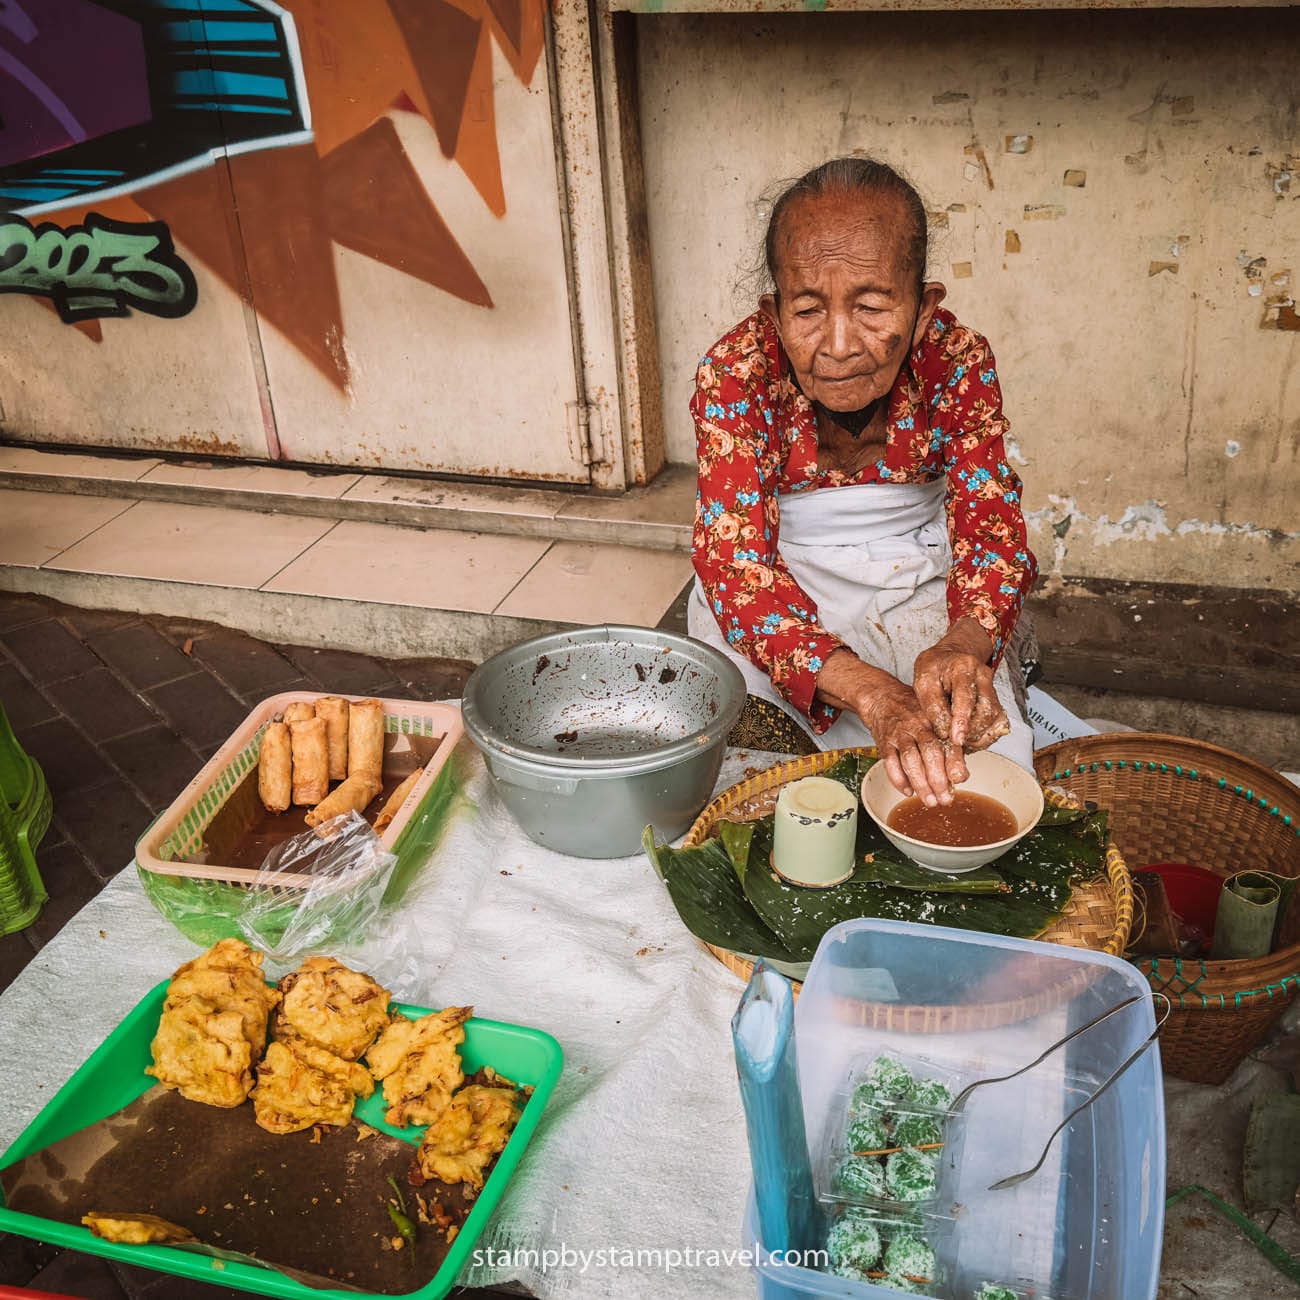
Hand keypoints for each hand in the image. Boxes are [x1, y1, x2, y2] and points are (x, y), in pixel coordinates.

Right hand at [814, 649, 963, 804]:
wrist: (881, 697)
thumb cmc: (912, 710)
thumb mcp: (934, 720)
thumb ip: (948, 744)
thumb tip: (961, 774)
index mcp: (935, 720)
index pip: (947, 742)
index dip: (954, 762)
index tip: (959, 780)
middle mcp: (918, 726)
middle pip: (930, 753)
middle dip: (938, 779)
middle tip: (945, 799)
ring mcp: (900, 734)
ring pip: (911, 761)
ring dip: (921, 784)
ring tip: (929, 801)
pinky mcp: (884, 742)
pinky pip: (890, 763)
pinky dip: (899, 780)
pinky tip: (908, 791)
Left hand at [912, 618, 1008, 758]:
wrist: (948, 658)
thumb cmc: (934, 669)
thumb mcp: (923, 682)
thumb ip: (933, 706)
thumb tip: (944, 732)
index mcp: (963, 667)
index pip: (966, 697)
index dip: (962, 721)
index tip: (956, 740)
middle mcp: (983, 676)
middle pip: (986, 710)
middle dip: (970, 732)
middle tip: (953, 741)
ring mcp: (992, 688)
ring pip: (994, 718)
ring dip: (977, 736)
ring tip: (959, 740)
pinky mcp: (995, 700)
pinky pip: (997, 723)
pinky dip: (984, 735)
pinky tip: (969, 738)